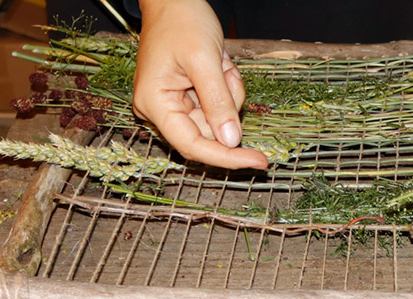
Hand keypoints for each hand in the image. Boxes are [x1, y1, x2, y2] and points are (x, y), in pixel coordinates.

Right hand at [133, 0, 268, 169]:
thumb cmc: (182, 21)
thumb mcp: (204, 59)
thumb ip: (218, 102)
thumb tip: (231, 141)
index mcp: (155, 103)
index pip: (193, 145)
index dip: (226, 157)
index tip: (258, 162)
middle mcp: (161, 109)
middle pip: (209, 132)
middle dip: (228, 104)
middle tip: (227, 71)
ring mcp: (175, 104)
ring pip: (218, 117)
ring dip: (229, 91)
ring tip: (220, 62)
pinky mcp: (188, 97)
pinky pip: (219, 104)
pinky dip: (227, 85)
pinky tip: (220, 64)